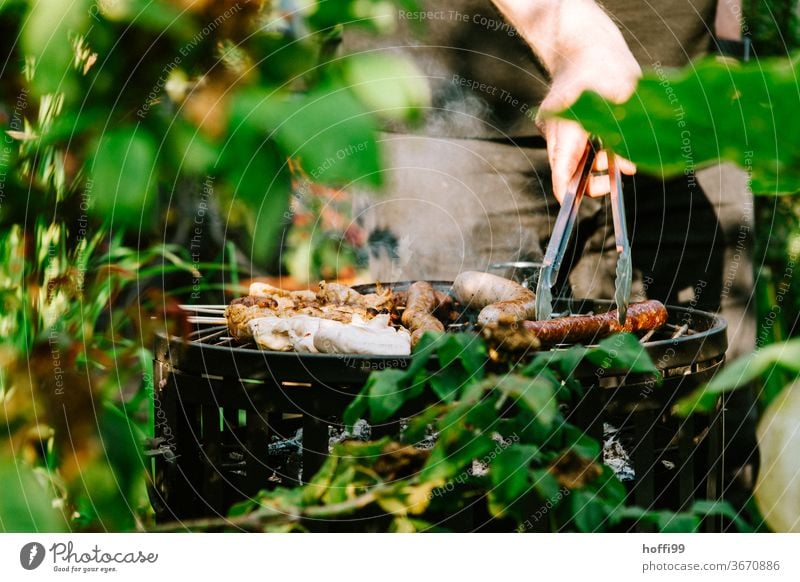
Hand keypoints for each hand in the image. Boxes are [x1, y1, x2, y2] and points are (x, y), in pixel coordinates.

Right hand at [536, 54, 640, 202]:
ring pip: (566, 159)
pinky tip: (602, 147)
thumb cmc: (607, 68)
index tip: (574, 205)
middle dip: (586, 179)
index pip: (561, 167)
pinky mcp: (557, 126)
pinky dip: (586, 154)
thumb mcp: (626, 102)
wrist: (584, 45)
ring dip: (589, 166)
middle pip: (563, 167)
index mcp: (567, 122)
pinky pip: (568, 148)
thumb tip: (628, 169)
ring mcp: (552, 127)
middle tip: (610, 180)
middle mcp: (554, 128)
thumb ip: (625, 139)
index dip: (567, 190)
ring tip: (612, 159)